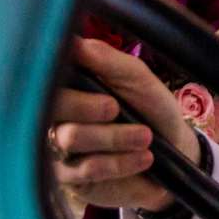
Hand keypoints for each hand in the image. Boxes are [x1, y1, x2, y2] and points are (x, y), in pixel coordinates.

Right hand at [46, 38, 200, 213]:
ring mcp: (59, 148)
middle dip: (87, 107)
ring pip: (70, 138)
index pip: (43, 76)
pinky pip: (86, 169)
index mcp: (67, 84)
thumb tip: (71, 40)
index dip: (56, 74)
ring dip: (113, 137)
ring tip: (145, 137)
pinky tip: (143, 158)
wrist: (175, 153)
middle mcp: (55, 115)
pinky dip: (119, 162)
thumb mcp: (136, 76)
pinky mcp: (71, 179)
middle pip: (49, 107)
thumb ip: (105, 58)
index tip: (86, 78)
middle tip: (115, 107)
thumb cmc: (152, 108)